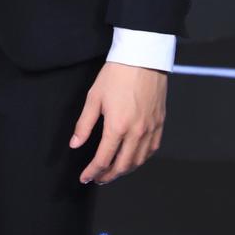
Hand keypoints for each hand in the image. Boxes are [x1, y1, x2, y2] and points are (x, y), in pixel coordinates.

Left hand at [69, 61, 166, 184]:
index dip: (92, 171)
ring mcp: (150, 129)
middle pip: (122, 165)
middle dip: (108, 175)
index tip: (85, 177)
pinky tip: (133, 158)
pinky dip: (141, 159)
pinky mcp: (160, 123)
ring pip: (138, 161)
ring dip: (124, 170)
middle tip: (98, 177)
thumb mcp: (94, 97)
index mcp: (117, 126)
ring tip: (113, 171)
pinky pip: (151, 149)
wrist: (142, 57)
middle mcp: (136, 132)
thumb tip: (75, 143)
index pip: (103, 159)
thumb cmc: (117, 74)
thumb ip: (84, 124)